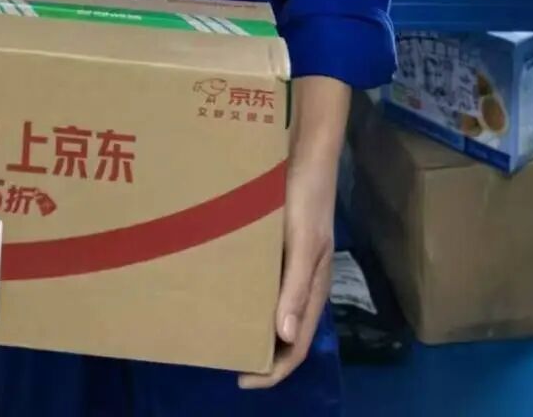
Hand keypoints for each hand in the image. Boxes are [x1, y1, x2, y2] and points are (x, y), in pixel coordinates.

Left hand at [238, 159, 334, 390]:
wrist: (306, 153)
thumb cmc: (308, 198)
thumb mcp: (304, 242)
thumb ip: (296, 287)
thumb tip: (284, 336)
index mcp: (314, 289)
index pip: (297, 345)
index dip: (274, 370)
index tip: (243, 379)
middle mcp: (301, 282)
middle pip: (283, 332)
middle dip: (260, 352)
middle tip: (225, 356)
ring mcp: (288, 264)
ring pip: (270, 306)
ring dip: (250, 323)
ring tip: (219, 328)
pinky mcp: (275, 245)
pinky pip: (260, 280)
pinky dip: (244, 292)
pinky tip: (220, 287)